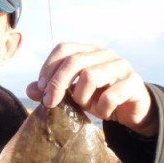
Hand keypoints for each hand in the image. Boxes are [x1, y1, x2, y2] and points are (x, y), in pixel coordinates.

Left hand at [25, 43, 157, 135]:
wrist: (131, 110)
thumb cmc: (99, 97)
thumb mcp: (73, 94)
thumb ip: (52, 90)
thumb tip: (30, 90)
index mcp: (88, 50)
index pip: (64, 48)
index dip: (49, 67)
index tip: (41, 89)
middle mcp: (105, 53)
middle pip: (74, 61)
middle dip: (57, 84)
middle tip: (50, 103)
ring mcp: (121, 66)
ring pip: (91, 75)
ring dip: (81, 96)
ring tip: (85, 107)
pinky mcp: (134, 83)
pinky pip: (111, 95)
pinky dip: (102, 108)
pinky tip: (104, 114)